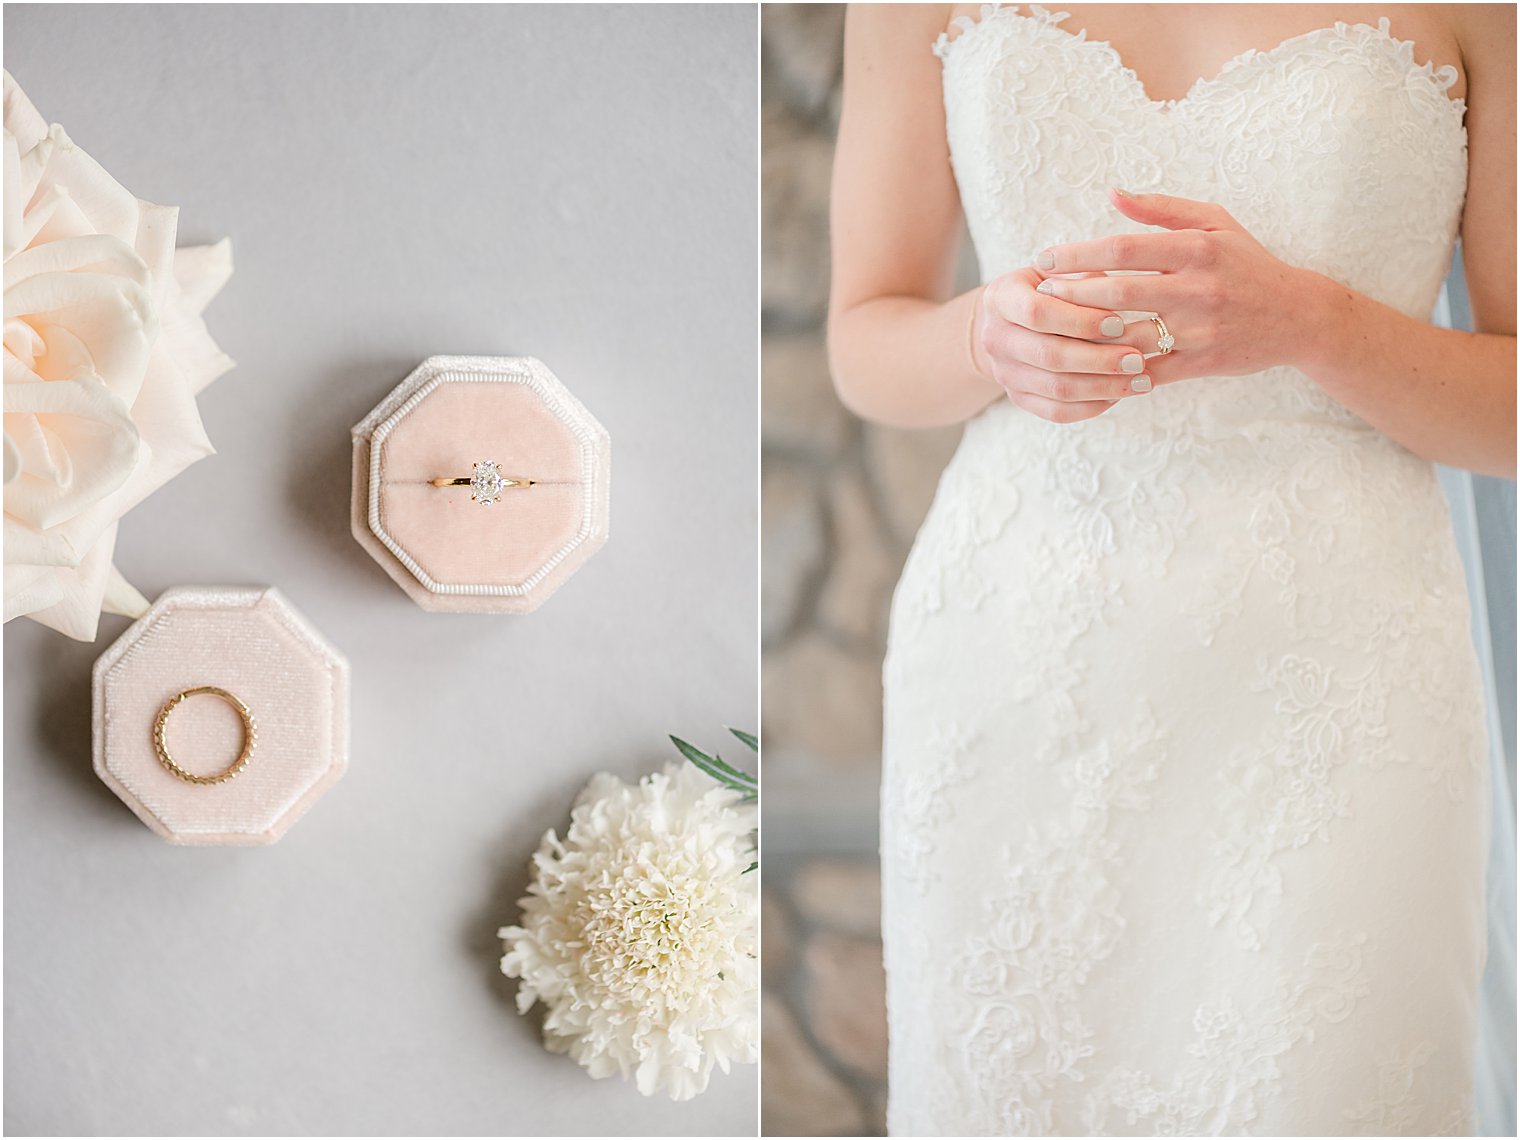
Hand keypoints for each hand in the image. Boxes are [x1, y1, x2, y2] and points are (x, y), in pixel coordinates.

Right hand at [972, 266, 1154, 424]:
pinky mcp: (1018, 398)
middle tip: (1138, 359)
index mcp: (1001, 298)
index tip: (1119, 322)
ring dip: (1103, 387)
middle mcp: (995, 338)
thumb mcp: (1062, 270)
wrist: (1015, 319)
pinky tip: (1120, 394)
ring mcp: (1004, 372)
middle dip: (1098, 359)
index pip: (1037, 312)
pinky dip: (1092, 406)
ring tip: (1141, 380)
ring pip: (1056, 389)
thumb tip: (1125, 296)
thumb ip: (1084, 279)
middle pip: (1048, 356)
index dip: (1079, 320)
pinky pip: (1057, 412)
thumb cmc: (1050, 286)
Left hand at [1034, 188, 1311, 386]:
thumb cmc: (1247, 263)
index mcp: (1196, 249)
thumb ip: (1161, 209)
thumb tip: (1112, 193)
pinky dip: (1115, 369)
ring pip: (1129, 335)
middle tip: (1039, 294)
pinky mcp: (1202, 363)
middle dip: (1072, 293)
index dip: (1078, 254)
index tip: (1045, 258)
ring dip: (1086, 334)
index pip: (1123, 248)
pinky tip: (1085, 365)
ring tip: (1053, 329)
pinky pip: (1149, 370)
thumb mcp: (1215, 223)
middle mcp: (1198, 289)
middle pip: (1119, 292)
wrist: (1298, 316)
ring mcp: (1199, 330)